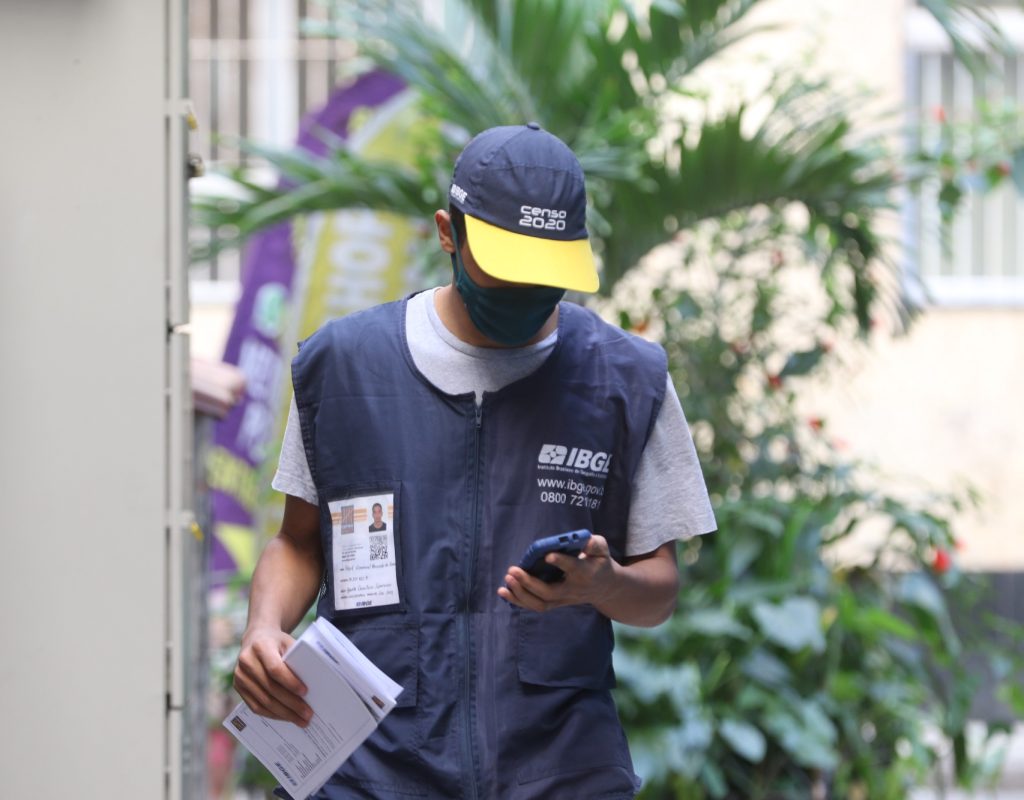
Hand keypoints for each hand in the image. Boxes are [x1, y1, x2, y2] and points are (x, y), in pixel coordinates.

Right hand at [233, 627, 311, 726]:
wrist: (256, 638)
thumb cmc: (277, 642)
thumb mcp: (288, 642)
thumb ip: (297, 658)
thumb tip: (314, 681)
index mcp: (260, 646)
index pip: (275, 669)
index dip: (290, 682)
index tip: (305, 692)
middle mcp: (246, 661)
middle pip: (270, 688)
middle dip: (291, 704)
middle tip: (308, 714)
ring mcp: (239, 676)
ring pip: (263, 701)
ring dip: (283, 714)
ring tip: (300, 720)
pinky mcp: (238, 687)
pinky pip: (255, 706)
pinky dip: (272, 714)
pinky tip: (286, 717)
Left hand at [498, 533, 618, 612]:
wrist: (605, 588)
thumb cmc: (599, 562)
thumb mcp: (602, 550)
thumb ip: (594, 544)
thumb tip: (584, 541)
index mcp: (585, 572)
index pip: (572, 568)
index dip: (561, 562)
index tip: (548, 555)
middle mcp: (572, 589)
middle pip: (549, 591)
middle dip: (529, 582)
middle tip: (512, 570)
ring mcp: (563, 599)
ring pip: (540, 603)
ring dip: (521, 594)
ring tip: (506, 581)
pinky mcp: (555, 603)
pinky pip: (535, 606)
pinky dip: (519, 600)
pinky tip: (504, 592)